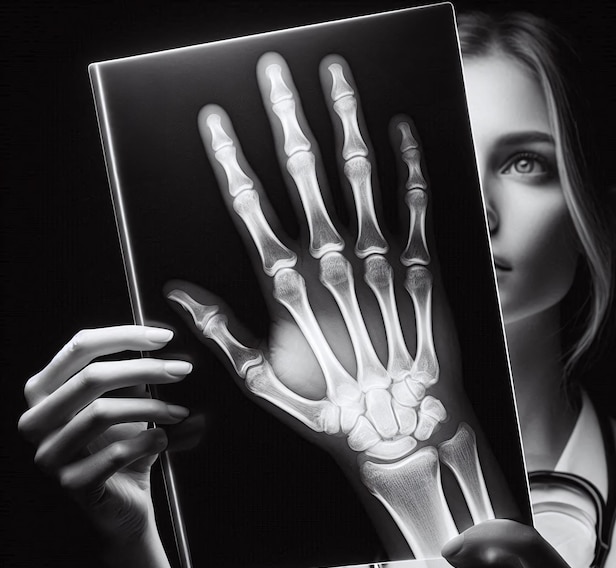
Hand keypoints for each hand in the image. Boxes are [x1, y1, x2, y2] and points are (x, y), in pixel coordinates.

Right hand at [18, 325, 196, 542]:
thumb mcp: (125, 402)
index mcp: (44, 390)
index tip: (164, 337)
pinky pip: (114, 453)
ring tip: (179, 411)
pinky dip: (148, 441)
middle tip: (182, 369)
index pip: (79, 346)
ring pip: (101, 413)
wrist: (125, 502)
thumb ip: (132, 375)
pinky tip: (163, 439)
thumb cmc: (122, 444)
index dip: (124, 336)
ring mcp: (48, 454)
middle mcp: (36, 419)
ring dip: (151, 407)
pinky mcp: (71, 484)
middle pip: (91, 377)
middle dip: (145, 368)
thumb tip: (163, 348)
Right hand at [168, 52, 511, 556]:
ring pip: (359, 173)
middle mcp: (331, 260)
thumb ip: (218, 331)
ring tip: (335, 74)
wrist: (404, 431)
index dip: (228, 157)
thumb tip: (174, 293)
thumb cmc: (329, 410)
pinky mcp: (423, 265)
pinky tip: (402, 128)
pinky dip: (411, 163)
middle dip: (285, 114)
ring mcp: (380, 257)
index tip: (214, 117)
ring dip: (345, 118)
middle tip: (273, 69)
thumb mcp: (259, 380)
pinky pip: (417, 203)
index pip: (247, 206)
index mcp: (286, 285)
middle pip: (302, 172)